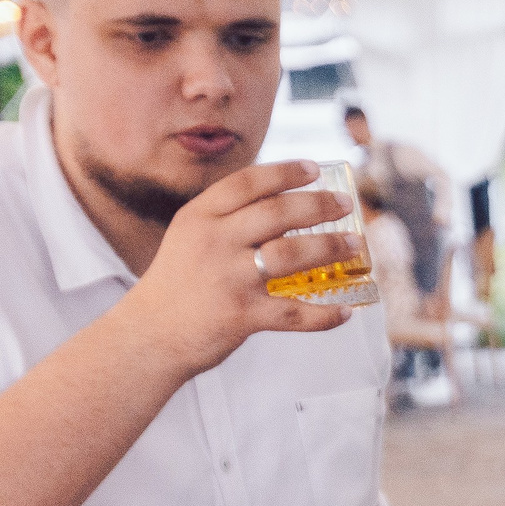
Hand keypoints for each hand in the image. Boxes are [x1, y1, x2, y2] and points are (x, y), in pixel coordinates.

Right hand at [113, 160, 360, 374]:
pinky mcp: (242, 314)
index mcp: (200, 217)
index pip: (248, 183)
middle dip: (318, 205)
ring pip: (292, 254)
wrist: (149, 335)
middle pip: (278, 213)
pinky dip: (323, 315)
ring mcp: (229, 277)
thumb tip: (281, 206)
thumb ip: (226, 221)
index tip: (313, 169)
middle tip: (345, 204)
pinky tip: (345, 312)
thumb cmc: (176, 286)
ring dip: (331, 248)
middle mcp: (214, 241)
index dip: (285, 173)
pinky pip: (293, 312)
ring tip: (356, 244)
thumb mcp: (189, 239)